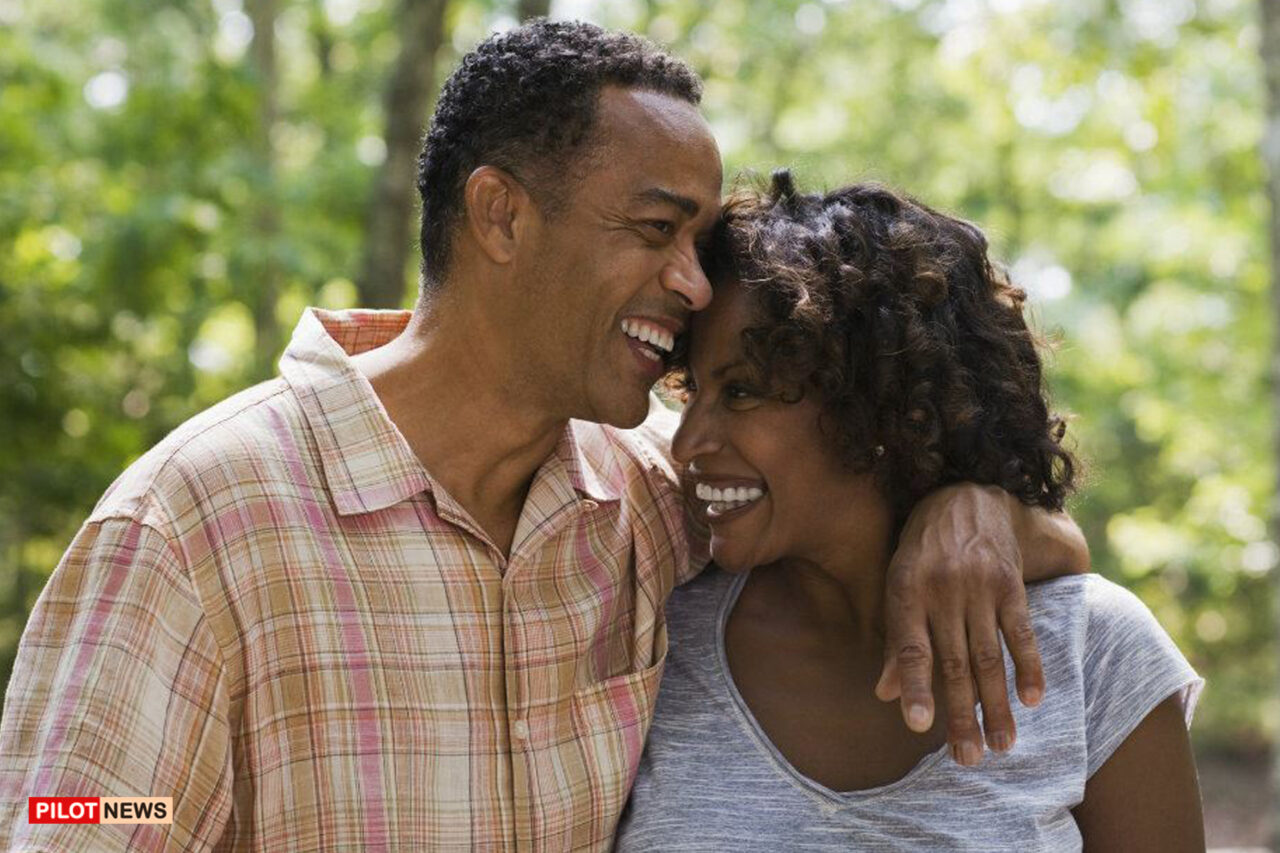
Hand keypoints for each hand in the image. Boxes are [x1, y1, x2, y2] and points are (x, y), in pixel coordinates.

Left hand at [875, 483, 1044, 765]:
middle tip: (968, 759)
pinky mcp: (1010, 585)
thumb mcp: (897, 583)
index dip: (915, 687)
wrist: (968, 497)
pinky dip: (1029, 667)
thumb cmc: (923, 550)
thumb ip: (897, 641)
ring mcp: (979, 587)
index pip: (911, 647)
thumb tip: (887, 695)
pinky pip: (1020, 632)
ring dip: (997, 705)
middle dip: (962, 714)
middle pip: (954, 663)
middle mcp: (943, 590)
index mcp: (907, 591)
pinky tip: (1032, 700)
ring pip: (989, 656)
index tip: (918, 726)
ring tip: (1001, 745)